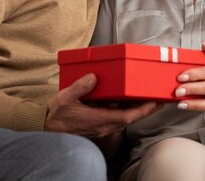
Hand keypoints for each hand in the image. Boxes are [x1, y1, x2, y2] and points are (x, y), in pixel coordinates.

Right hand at [45, 74, 160, 138]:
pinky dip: (123, 111)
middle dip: (145, 110)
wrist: (46, 129)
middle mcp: (103, 126)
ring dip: (135, 110)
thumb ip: (79, 87)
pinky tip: (122, 101)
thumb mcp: (65, 98)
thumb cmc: (56, 115)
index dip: (142, 110)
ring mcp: (101, 127)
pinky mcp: (97, 126)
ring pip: (123, 119)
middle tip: (157, 99)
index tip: (154, 103)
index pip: (126, 117)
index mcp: (98, 119)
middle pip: (130, 118)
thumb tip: (93, 76)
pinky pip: (115, 119)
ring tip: (144, 98)